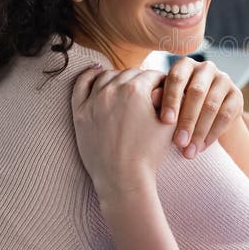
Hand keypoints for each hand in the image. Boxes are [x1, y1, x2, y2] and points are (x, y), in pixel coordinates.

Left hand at [72, 66, 172, 205]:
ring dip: (119, 78)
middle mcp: (113, 90)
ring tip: (126, 86)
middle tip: (147, 91)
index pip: (151, 75)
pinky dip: (89, 75)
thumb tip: (164, 85)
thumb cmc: (148, 154)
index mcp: (136, 90)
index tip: (163, 87)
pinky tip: (96, 71)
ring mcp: (94, 100)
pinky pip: (81, 85)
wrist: (123, 178)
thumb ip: (167, 98)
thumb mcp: (168, 123)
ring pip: (107, 76)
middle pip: (130, 74)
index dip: (161, 81)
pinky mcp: (80, 112)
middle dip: (141, 80)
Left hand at [157, 58, 243, 158]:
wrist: (204, 118)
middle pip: (197, 92)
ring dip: (200, 131)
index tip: (166, 121)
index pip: (177, 78)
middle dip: (187, 119)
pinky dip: (212, 134)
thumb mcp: (167, 103)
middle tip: (178, 142)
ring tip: (189, 151)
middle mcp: (206, 68)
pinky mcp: (237, 95)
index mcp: (185, 65)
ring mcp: (224, 80)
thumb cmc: (177, 108)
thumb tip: (152, 99)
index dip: (171, 99)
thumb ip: (160, 100)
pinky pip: (226, 115)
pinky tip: (202, 147)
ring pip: (212, 105)